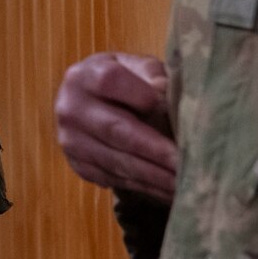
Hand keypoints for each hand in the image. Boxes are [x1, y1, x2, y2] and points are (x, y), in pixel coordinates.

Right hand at [54, 52, 176, 201]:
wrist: (87, 102)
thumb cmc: (125, 81)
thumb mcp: (138, 68)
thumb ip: (153, 76)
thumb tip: (168, 98)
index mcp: (84, 76)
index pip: (111, 82)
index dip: (143, 97)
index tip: (173, 112)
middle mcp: (71, 108)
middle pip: (116, 130)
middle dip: (155, 150)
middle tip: (186, 163)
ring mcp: (71, 141)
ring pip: (117, 161)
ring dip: (154, 176)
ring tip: (185, 182)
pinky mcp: (80, 166)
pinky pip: (115, 180)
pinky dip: (146, 187)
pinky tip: (169, 191)